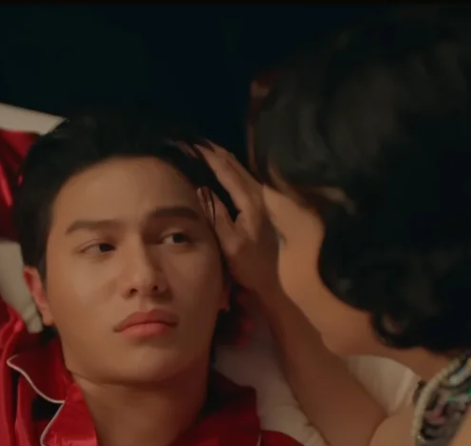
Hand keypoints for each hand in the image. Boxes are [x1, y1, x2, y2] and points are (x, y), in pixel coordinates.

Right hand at [196, 143, 282, 298]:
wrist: (278, 279)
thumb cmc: (252, 265)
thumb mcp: (230, 243)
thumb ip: (216, 215)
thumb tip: (202, 189)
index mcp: (251, 200)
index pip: (226, 171)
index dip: (209, 156)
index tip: (192, 145)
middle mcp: (260, 193)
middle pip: (235, 164)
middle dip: (215, 151)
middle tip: (195, 141)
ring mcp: (263, 198)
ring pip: (241, 168)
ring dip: (223, 157)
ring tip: (206, 148)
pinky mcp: (263, 204)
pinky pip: (244, 177)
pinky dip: (230, 167)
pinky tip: (224, 166)